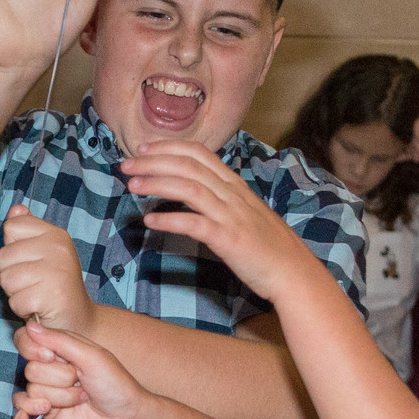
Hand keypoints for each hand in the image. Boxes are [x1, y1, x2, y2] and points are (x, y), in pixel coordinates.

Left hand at [0, 211, 92, 332]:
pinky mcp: (53, 294)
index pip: (11, 227)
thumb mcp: (40, 253)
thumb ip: (26, 230)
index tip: (30, 262)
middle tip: (33, 284)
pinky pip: (15, 300)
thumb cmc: (53, 286)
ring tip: (35, 294)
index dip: (12, 250)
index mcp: (55, 234)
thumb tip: (16, 209)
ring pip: (6, 279)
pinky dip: (22, 309)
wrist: (78, 319)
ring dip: (15, 293)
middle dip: (10, 275)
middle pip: (3, 256)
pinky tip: (38, 307)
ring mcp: (57, 270)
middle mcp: (58, 247)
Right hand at [11, 321, 146, 418]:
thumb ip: (60, 340)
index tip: (53, 357)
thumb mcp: (91, 355)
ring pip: (32, 388)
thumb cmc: (115, 383)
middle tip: (81, 381)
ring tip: (81, 397)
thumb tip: (30, 326)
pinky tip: (51, 409)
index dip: (35, 350)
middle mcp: (51, 366)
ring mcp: (47, 388)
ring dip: (61, 395)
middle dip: (59, 377)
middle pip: (31, 368)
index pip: (27, 340)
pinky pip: (22, 403)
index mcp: (61, 347)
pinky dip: (34, 406)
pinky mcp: (44, 409)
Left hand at [124, 141, 325, 303]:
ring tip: (132, 186)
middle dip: (153, 162)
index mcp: (235, 185)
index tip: (143, 149)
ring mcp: (231, 215)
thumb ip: (220, 200)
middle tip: (126, 165)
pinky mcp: (229, 239)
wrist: (292, 271)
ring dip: (157, 183)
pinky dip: (170, 219)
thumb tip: (192, 193)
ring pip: (189, 187)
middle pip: (188, 166)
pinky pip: (194, 224)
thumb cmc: (266, 246)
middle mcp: (232, 194)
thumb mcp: (244, 213)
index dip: (168, 147)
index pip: (199, 153)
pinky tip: (150, 221)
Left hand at [409, 108, 418, 168]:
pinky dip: (417, 132)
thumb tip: (396, 159)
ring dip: (416, 141)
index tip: (415, 159)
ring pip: (415, 129)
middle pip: (413, 133)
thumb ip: (409, 154)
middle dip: (414, 147)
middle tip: (418, 157)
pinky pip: (418, 123)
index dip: (412, 148)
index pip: (412, 137)